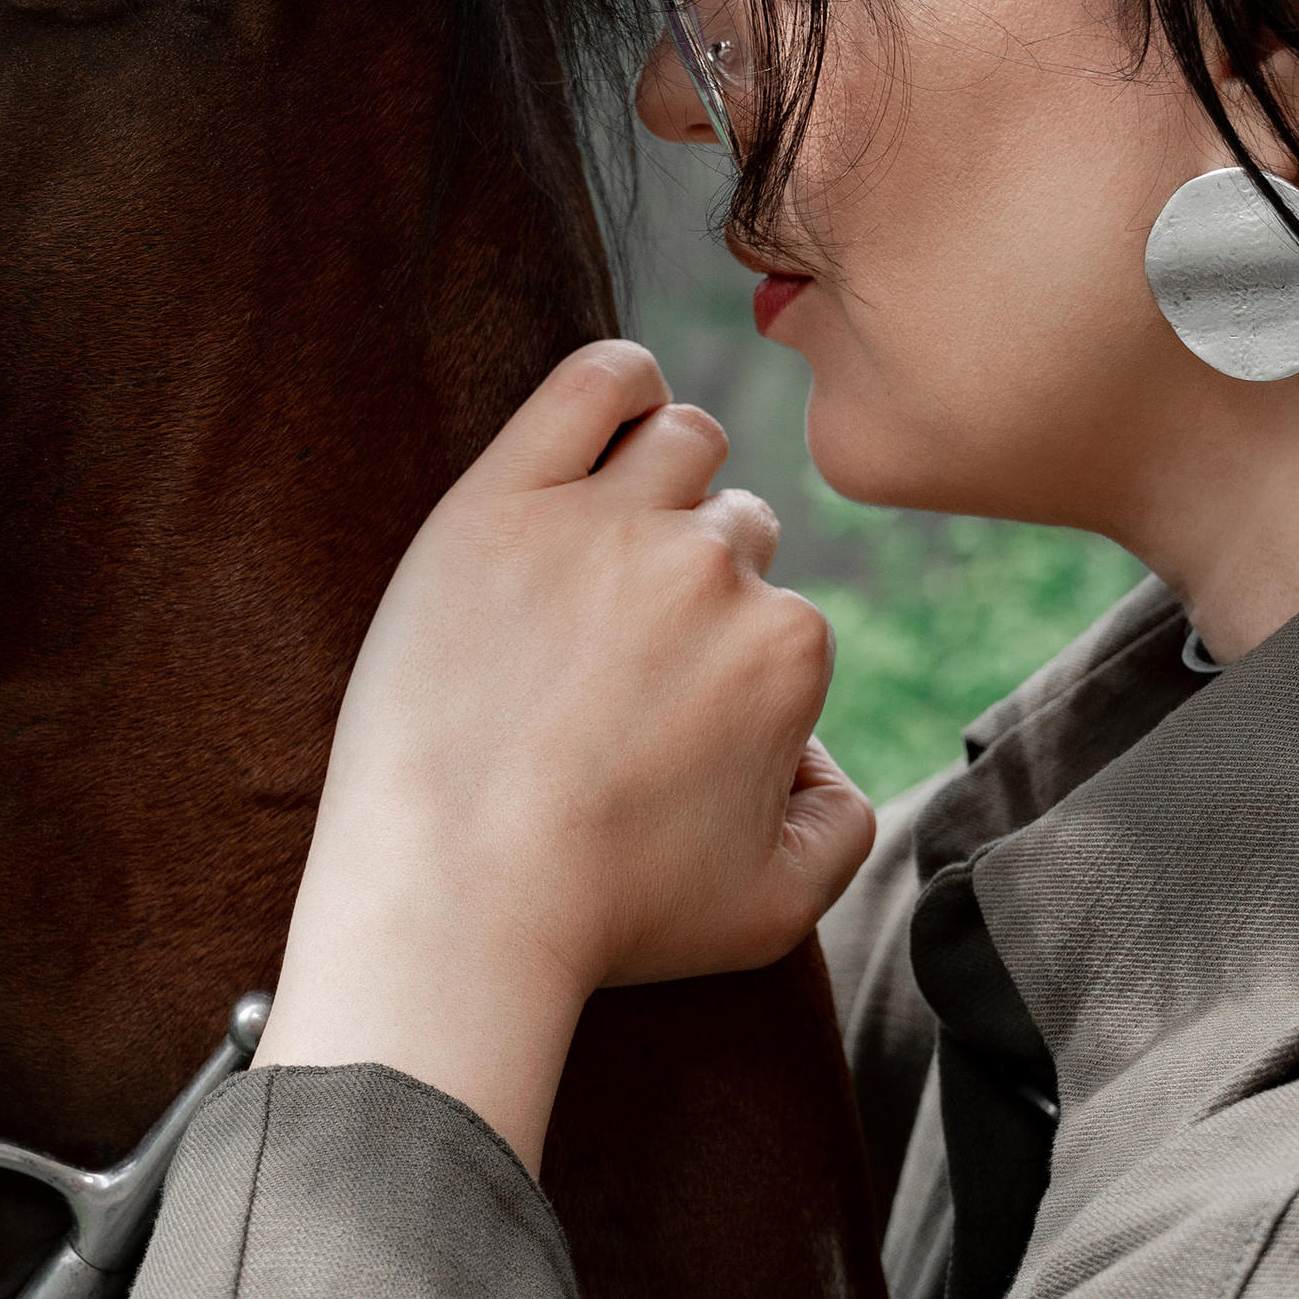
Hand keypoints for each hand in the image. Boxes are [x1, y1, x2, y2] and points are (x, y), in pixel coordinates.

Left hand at [257, 340, 874, 1171]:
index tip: (656, 719)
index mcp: (786, 649)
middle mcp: (711, 568)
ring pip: (679, 443)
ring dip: (662, 481)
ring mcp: (606, 522)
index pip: (780, 614)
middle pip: (731, 525)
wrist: (455, 902)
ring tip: (601, 548)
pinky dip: (620, 380)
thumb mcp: (776, 909)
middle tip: (611, 655)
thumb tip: (819, 754)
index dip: (723, 666)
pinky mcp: (502, 497)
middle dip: (692, 578)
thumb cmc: (607, 917)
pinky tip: (614, 410)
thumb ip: (843, 824)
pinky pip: (594, 381)